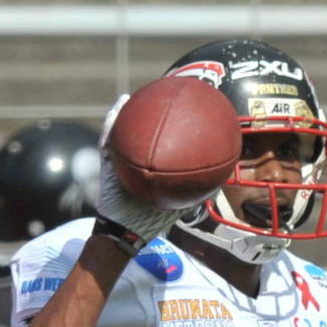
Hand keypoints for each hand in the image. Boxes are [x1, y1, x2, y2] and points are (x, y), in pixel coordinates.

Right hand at [94, 94, 183, 254]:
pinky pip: (106, 143)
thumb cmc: (150, 222)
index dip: (169, 128)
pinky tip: (116, 110)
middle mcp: (136, 162)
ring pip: (120, 134)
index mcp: (151, 169)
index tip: (182, 109)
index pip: (160, 145)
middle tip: (156, 94)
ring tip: (128, 98)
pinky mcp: (107, 165)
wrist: (124, 232)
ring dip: (123, 114)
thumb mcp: (177, 207)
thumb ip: (194, 194)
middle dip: (145, 114)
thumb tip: (220, 184)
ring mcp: (120, 162)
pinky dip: (109, 126)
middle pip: (139, 135)